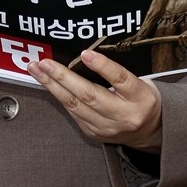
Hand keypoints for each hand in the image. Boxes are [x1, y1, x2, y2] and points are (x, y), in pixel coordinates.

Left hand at [26, 51, 162, 151]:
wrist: (150, 130)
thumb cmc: (141, 98)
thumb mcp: (140, 81)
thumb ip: (117, 71)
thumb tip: (85, 54)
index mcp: (140, 97)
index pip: (120, 79)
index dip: (102, 66)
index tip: (85, 53)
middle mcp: (124, 115)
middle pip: (90, 95)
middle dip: (64, 77)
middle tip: (46, 63)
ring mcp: (107, 127)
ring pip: (75, 105)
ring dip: (53, 86)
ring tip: (37, 70)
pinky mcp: (94, 133)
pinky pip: (72, 113)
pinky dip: (59, 96)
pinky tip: (48, 84)